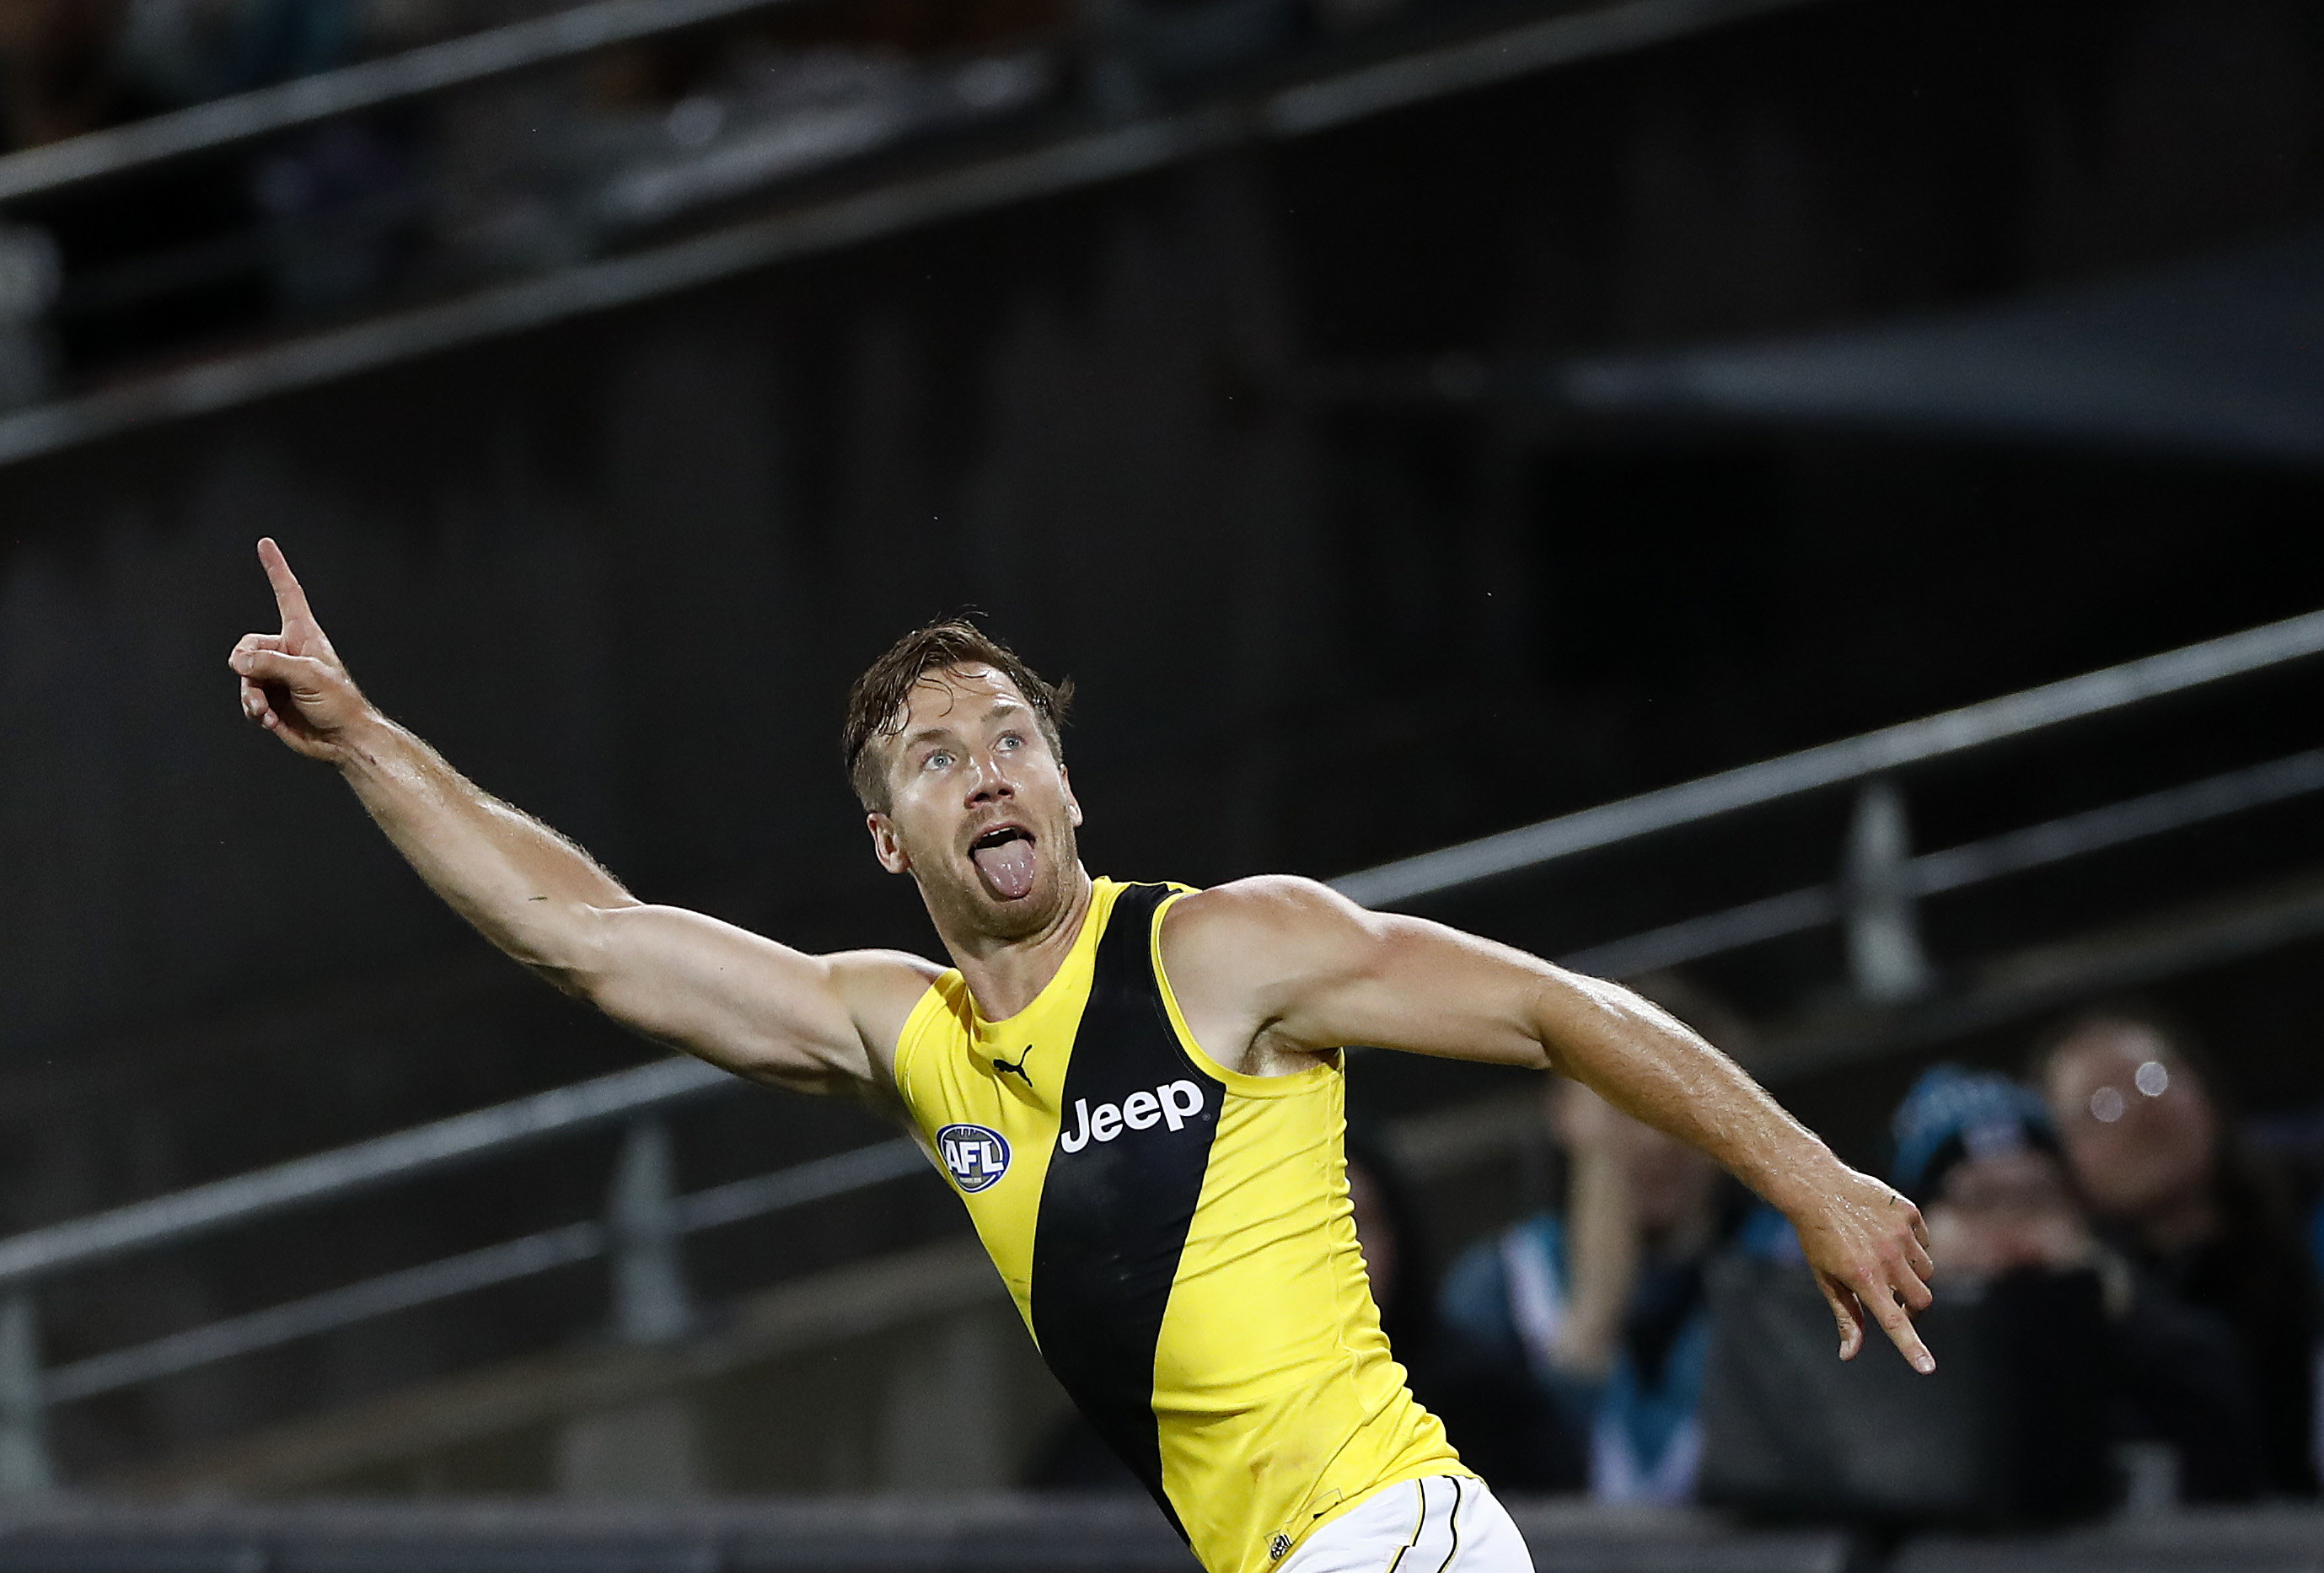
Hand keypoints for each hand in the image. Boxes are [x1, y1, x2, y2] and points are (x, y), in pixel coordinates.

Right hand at [228, 538, 368, 762]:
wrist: (342, 740)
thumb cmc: (338, 702)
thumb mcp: (308, 676)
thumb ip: (271, 664)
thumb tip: (237, 662)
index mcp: (303, 635)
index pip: (287, 594)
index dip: (277, 569)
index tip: (266, 543)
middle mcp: (287, 651)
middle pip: (247, 647)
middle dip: (247, 669)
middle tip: (260, 689)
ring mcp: (276, 676)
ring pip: (243, 676)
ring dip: (250, 696)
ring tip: (265, 712)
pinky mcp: (270, 699)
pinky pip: (246, 698)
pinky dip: (253, 710)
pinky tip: (269, 721)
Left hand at [1791, 1163, 1936, 1373]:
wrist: (1817, 1187)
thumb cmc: (1818, 1238)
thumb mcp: (1826, 1279)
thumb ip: (1846, 1316)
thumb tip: (1849, 1355)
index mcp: (1863, 1277)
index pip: (1894, 1321)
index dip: (1911, 1347)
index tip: (1927, 1368)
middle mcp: (1886, 1256)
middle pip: (1923, 1299)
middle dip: (1914, 1308)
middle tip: (1896, 1304)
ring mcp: (1901, 1232)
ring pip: (1927, 1270)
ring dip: (1913, 1276)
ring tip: (1885, 1262)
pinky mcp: (1909, 1212)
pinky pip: (1925, 1241)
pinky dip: (1913, 1247)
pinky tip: (1888, 1236)